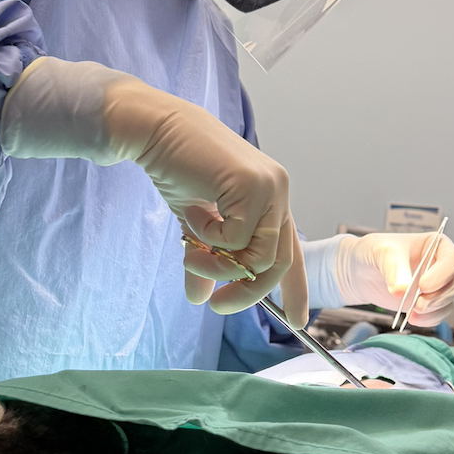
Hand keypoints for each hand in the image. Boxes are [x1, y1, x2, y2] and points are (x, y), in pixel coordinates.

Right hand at [104, 78, 307, 327]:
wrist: (155, 133)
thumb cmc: (176, 171)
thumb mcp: (194, 227)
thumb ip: (204, 261)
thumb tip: (198, 298)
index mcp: (270, 200)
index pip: (291, 250)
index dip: (295, 288)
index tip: (297, 321)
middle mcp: (278, 192)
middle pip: (276, 262)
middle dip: (244, 291)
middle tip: (214, 304)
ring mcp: (270, 187)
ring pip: (258, 256)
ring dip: (218, 266)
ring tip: (189, 252)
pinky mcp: (252, 185)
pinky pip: (235, 238)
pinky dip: (207, 237)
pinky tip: (192, 212)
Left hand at [333, 232, 453, 325]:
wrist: (361, 270)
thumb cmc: (373, 252)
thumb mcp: (380, 252)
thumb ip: (393, 268)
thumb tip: (402, 290)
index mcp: (436, 244)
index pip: (451, 259)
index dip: (441, 274)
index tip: (423, 286)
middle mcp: (440, 265)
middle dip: (438, 298)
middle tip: (418, 305)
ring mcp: (437, 286)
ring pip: (448, 302)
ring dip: (433, 311)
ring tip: (412, 313)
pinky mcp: (428, 303)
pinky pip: (437, 315)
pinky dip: (428, 320)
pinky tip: (412, 319)